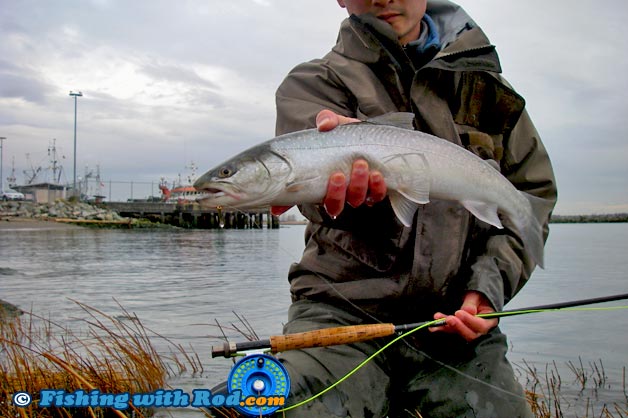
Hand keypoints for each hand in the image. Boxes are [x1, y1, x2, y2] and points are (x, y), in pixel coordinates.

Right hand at [271, 110, 386, 216]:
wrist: (372, 136)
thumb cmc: (347, 134)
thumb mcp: (335, 124)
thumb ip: (327, 120)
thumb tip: (324, 125)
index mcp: (320, 181)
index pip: (301, 197)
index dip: (286, 205)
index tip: (279, 207)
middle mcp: (338, 192)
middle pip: (333, 204)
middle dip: (336, 192)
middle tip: (338, 175)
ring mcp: (357, 193)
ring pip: (355, 200)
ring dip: (357, 186)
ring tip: (360, 166)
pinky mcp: (375, 190)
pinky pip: (376, 196)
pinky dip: (376, 187)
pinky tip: (376, 174)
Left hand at [430, 291, 498, 341]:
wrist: (473, 297)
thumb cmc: (477, 296)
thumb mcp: (476, 295)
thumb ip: (472, 303)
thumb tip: (469, 311)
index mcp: (489, 321)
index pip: (481, 325)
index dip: (469, 320)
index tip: (459, 313)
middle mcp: (480, 330)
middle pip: (470, 334)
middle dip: (458, 327)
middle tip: (449, 319)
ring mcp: (468, 331)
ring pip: (458, 333)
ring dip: (446, 327)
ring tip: (437, 320)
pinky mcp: (458, 331)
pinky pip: (450, 331)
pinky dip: (442, 328)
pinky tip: (433, 327)